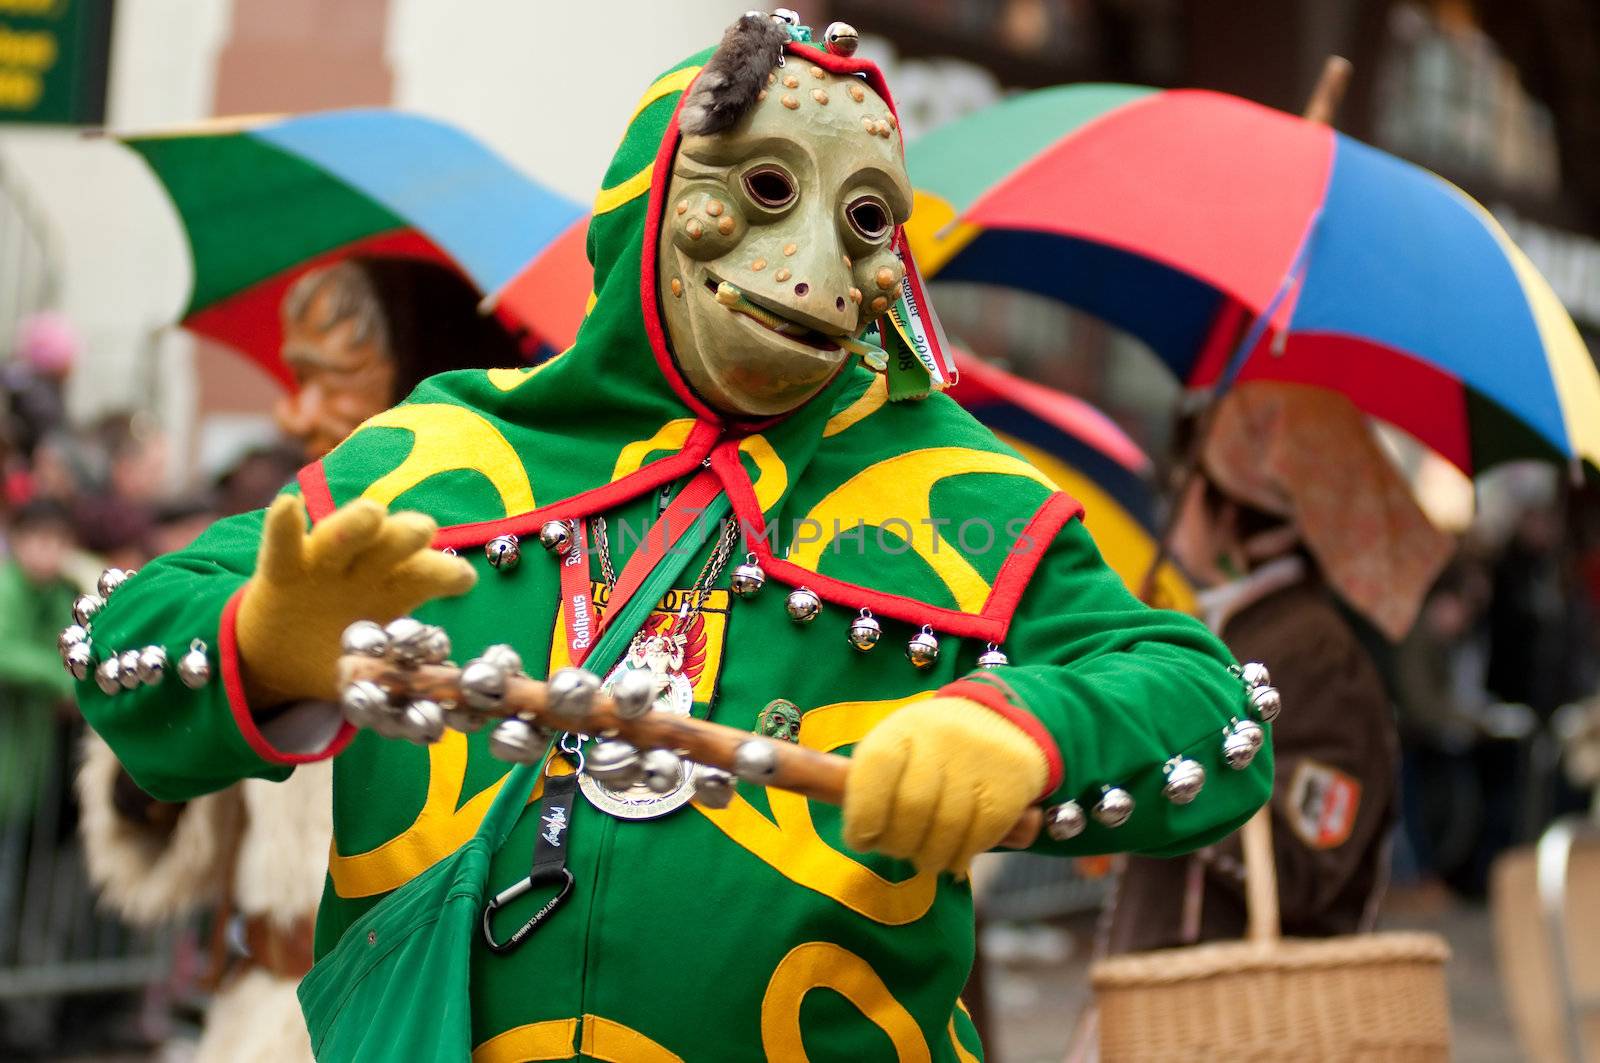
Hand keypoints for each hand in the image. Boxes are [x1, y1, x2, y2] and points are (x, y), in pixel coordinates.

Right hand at [236, 496, 475, 706]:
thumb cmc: (342, 653)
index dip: (446, 576)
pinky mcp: (282, 571)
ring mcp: (322, 565)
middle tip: (423, 530)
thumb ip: (398, 674)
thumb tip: (438, 693)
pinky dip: (283, 526)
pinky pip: (282, 546)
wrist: (281, 658)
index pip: (427, 576)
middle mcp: (365, 568)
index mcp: (397, 587)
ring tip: (372, 513)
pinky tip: (288, 504)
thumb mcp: (374, 667)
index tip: (463, 579)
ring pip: (341, 538)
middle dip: (407, 536)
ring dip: (356, 525)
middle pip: (390, 546)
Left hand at [842, 697, 1047, 873]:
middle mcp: (941, 737)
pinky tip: (954, 857)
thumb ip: (864, 781)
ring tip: (926, 859)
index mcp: (903, 728)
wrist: (1000, 723)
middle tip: (898, 850)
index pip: (874, 769)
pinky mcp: (1011, 783)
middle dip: (898, 843)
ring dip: (931, 856)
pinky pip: (981, 834)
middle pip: (912, 806)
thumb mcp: (895, 749)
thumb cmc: (931, 750)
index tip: (861, 840)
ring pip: (948, 827)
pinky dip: (962, 855)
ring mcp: (979, 759)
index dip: (862, 814)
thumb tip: (833, 806)